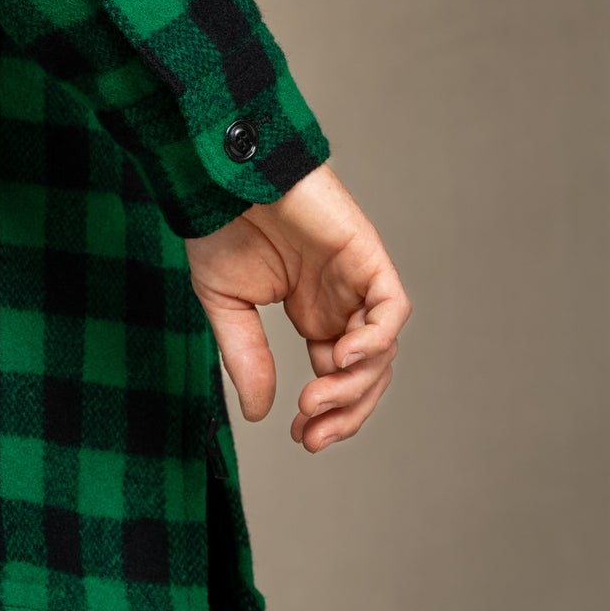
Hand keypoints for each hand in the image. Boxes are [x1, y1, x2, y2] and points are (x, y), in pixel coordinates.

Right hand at [183, 162, 410, 451]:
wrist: (220, 174)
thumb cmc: (218, 225)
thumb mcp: (226, 305)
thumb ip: (247, 357)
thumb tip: (260, 414)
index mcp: (312, 311)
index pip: (339, 376)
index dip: (329, 413)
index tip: (299, 436)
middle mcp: (340, 299)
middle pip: (367, 372)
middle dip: (346, 410)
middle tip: (312, 433)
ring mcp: (356, 278)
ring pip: (381, 348)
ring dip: (354, 385)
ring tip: (315, 398)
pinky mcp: (366, 254)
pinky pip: (391, 308)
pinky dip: (375, 338)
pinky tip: (341, 358)